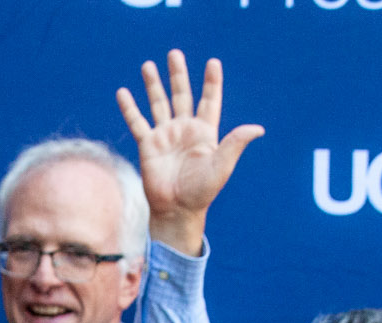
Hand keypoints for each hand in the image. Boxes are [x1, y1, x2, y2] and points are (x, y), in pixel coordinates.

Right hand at [117, 51, 262, 255]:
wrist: (177, 210)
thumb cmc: (202, 191)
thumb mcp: (222, 165)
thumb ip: (235, 143)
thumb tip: (258, 129)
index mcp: (204, 132)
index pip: (209, 101)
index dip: (211, 82)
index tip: (212, 62)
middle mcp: (184, 130)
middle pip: (181, 95)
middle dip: (178, 75)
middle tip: (174, 54)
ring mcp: (165, 136)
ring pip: (158, 104)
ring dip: (153, 85)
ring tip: (148, 65)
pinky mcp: (148, 146)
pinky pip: (137, 122)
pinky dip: (130, 108)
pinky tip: (123, 93)